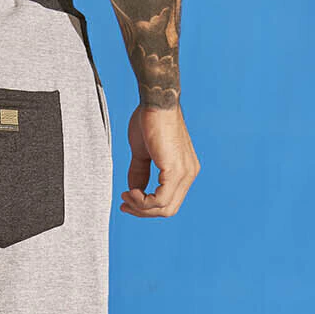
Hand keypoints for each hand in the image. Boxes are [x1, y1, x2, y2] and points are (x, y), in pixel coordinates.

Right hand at [121, 103, 200, 217]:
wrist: (155, 102)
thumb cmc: (149, 120)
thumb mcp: (142, 153)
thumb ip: (140, 173)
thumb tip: (134, 191)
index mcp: (184, 169)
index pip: (169, 201)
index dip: (147, 206)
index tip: (127, 199)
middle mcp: (189, 173)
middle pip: (168, 209)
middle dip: (143, 211)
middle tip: (125, 204)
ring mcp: (184, 172)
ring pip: (164, 208)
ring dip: (141, 207)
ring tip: (126, 196)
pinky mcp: (175, 170)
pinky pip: (160, 199)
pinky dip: (143, 201)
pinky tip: (131, 192)